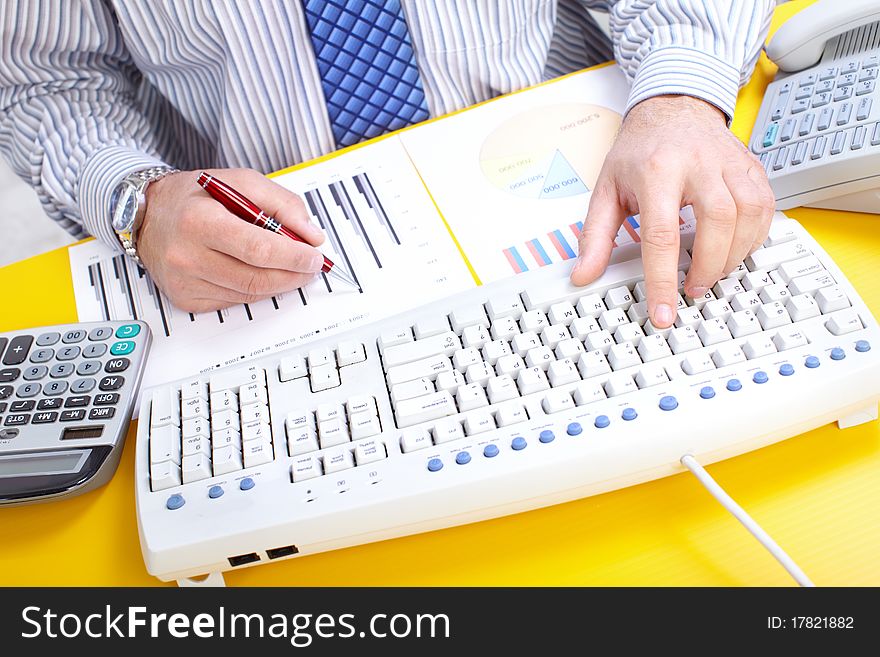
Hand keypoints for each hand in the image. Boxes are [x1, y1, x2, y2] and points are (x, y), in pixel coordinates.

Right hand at [137, 168, 325, 312]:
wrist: (147, 215)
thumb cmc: (193, 197)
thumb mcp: (239, 181)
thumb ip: (281, 203)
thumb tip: (311, 235)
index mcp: (200, 221)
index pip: (258, 249)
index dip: (293, 257)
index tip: (314, 257)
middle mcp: (187, 255)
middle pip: (256, 278)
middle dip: (293, 274)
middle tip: (311, 267)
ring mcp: (185, 282)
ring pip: (248, 294)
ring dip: (279, 284)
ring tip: (293, 270)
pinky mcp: (186, 299)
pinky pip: (234, 302)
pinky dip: (255, 291)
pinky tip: (260, 275)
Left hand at [570, 95, 774, 327]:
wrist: (672, 106)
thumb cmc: (640, 150)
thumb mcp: (607, 189)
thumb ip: (595, 235)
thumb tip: (584, 274)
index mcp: (657, 170)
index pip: (661, 234)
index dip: (663, 279)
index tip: (664, 312)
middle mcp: (697, 163)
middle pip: (718, 221)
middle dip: (708, 265)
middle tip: (693, 290)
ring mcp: (729, 162)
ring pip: (749, 212)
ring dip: (734, 253)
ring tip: (712, 272)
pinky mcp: (750, 166)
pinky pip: (765, 205)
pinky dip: (754, 236)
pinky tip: (735, 250)